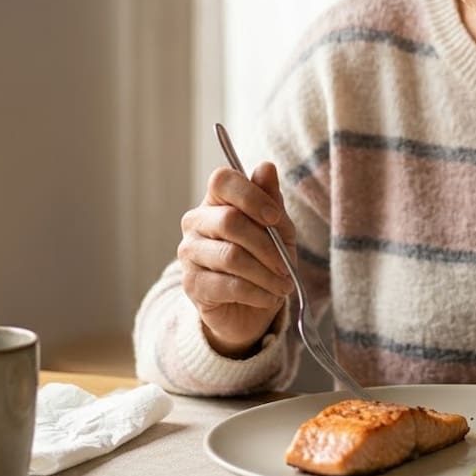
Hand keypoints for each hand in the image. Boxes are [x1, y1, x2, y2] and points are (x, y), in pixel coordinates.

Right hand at [178, 162, 296, 357]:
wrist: (250, 308)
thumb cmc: (264, 260)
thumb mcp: (277, 230)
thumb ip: (271, 200)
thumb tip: (266, 167)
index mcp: (216, 201)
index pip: (222, 180)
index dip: (250, 195)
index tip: (275, 217)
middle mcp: (196, 222)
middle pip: (230, 221)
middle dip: (267, 246)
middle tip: (286, 266)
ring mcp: (189, 253)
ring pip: (231, 256)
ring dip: (265, 274)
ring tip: (282, 285)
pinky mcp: (191, 284)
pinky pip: (228, 285)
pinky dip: (257, 292)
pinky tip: (268, 297)